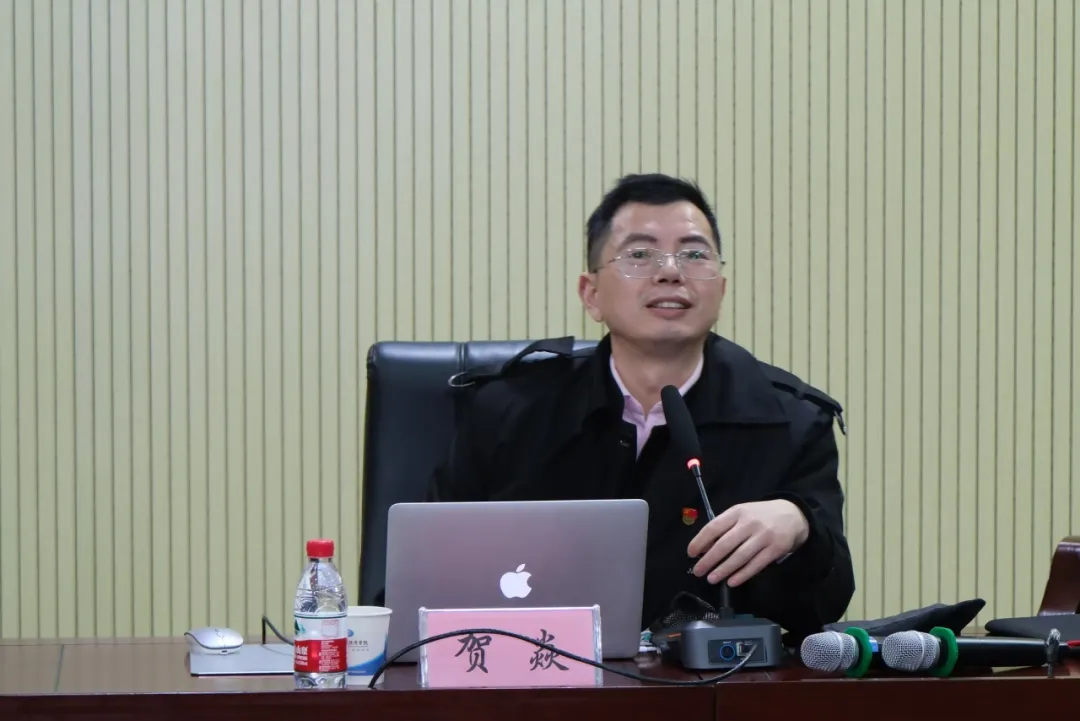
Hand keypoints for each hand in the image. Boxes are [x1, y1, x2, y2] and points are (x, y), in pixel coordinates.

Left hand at [687, 500, 809, 586]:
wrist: (792, 515)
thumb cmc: (760, 515)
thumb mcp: (741, 514)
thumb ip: (724, 527)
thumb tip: (704, 547)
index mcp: (737, 512)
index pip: (713, 527)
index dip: (700, 541)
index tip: (691, 553)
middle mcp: (749, 523)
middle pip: (724, 544)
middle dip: (708, 560)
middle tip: (698, 571)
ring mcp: (763, 537)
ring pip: (739, 557)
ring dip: (723, 570)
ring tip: (712, 579)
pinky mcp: (775, 549)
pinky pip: (755, 565)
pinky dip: (742, 575)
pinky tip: (732, 582)